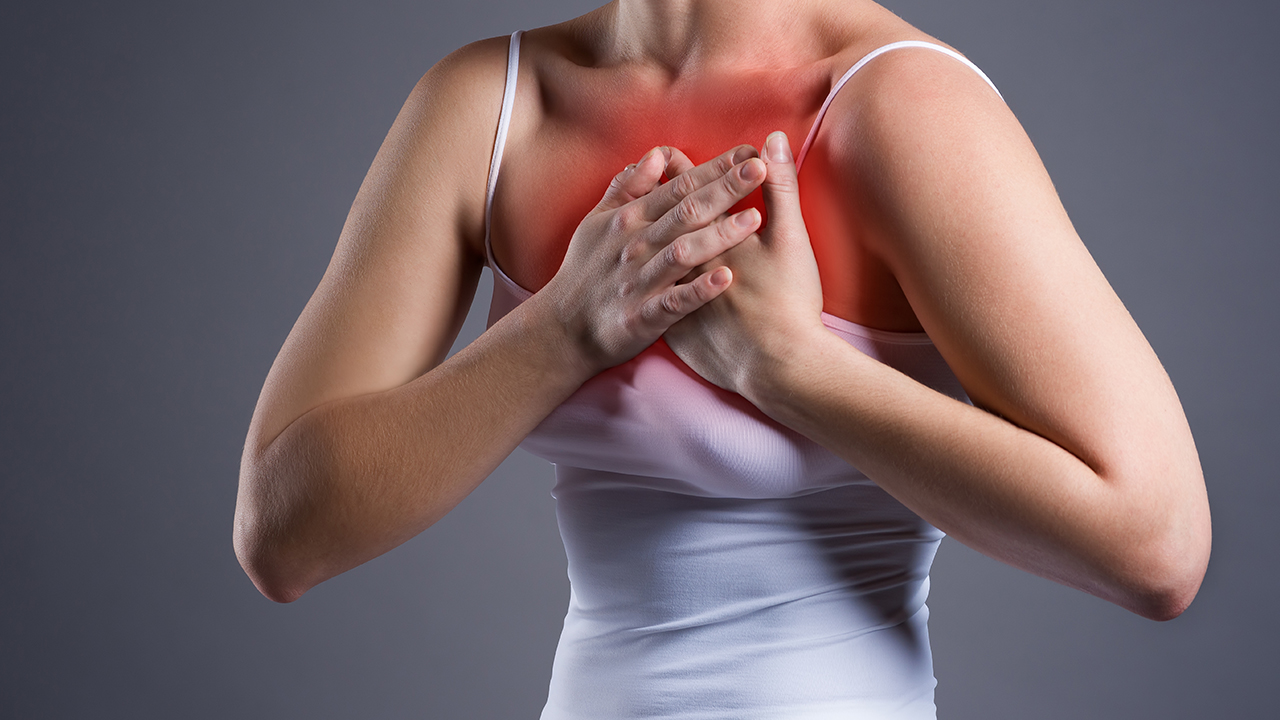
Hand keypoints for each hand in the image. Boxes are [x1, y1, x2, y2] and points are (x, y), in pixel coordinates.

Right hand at [540, 144, 767, 373]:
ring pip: (683, 252)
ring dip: (718, 235)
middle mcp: (636, 244)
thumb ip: (628, 188)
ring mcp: (639, 280)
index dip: (715, 168)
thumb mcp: (597, 222)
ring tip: (754, 219)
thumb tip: (657, 156)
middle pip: (686, 211)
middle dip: (725, 189)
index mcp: (630, 219)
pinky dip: (699, 290)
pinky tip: (726, 279)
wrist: (562, 329)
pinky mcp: (642, 316)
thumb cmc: (585, 271)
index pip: (679, 186)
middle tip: (761, 169)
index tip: (751, 153)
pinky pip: (675, 302)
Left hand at [663, 131, 826, 395]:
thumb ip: (780, 186)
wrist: (777, 365)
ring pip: (652, 265)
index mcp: (711, 236)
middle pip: (661, 224)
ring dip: (647, 247)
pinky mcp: (674, 331)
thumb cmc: (790, 299)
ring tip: (641, 233)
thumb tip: (772, 140)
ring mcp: (675, 298)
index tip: (667, 156)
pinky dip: (652, 291)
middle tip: (645, 190)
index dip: (678, 170)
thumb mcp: (791, 236)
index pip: (685, 191)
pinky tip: (649, 286)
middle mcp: (684, 263)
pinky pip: (656, 305)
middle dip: (653, 203)